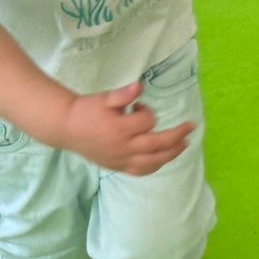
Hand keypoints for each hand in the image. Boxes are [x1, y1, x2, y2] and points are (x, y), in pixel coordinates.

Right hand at [55, 80, 194, 175]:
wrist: (66, 128)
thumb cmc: (86, 110)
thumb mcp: (104, 98)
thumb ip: (123, 95)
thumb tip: (139, 86)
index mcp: (120, 128)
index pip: (148, 121)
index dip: (147, 111)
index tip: (138, 106)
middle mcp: (123, 147)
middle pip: (157, 145)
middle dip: (177, 136)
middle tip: (191, 127)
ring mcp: (121, 160)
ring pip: (153, 162)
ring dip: (172, 154)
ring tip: (185, 145)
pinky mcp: (117, 167)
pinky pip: (140, 171)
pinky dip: (155, 166)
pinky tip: (163, 160)